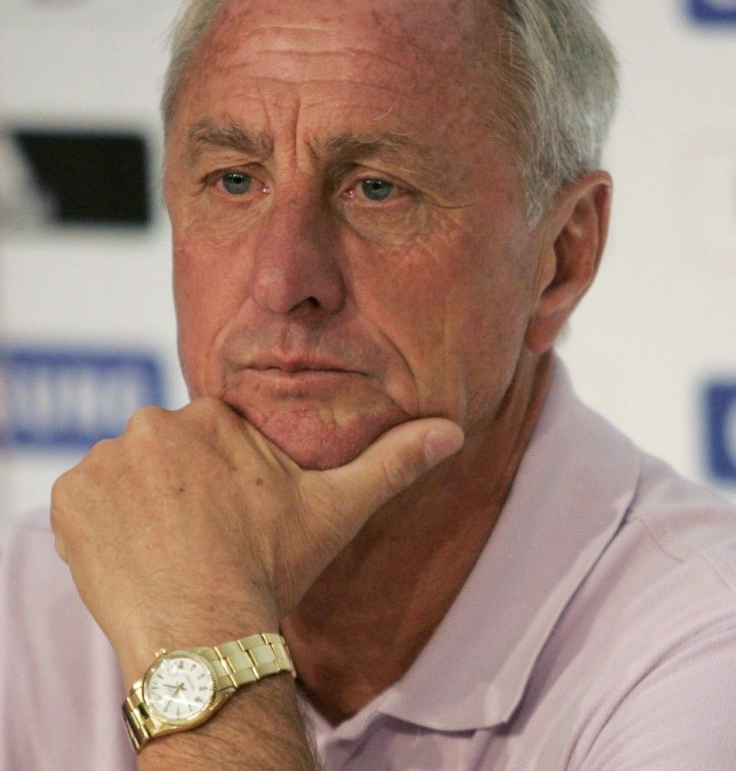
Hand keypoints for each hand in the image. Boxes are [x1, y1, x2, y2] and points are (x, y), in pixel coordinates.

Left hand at [50, 398, 462, 683]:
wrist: (206, 634)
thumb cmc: (272, 567)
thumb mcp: (338, 509)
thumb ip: (392, 463)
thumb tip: (453, 430)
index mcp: (212, 416)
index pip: (207, 437)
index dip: (218, 479)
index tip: (228, 516)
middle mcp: (152, 424)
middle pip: (164, 453)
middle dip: (179, 488)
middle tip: (201, 536)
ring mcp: (104, 462)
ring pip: (125, 474)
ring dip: (140, 504)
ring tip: (169, 548)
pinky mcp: (69, 499)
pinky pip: (84, 500)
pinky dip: (102, 524)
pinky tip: (133, 555)